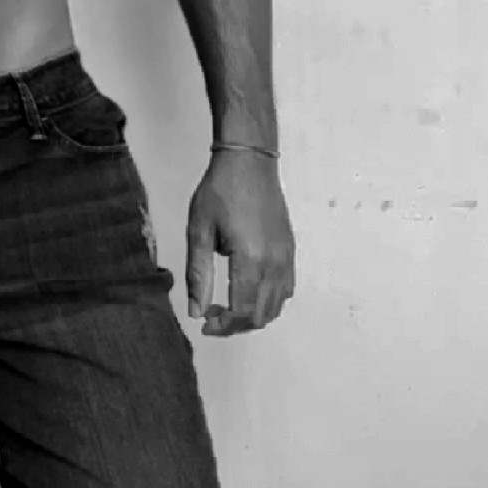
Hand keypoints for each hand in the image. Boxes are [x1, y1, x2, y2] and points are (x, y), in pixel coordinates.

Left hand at [186, 148, 295, 334]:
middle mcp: (275, 263)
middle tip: (211, 314)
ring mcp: (287, 258)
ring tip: (227, 304)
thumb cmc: (219, 191)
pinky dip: (269, 300)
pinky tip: (248, 289)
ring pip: (277, 306)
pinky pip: (286, 289)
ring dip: (253, 314)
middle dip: (236, 324)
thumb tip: (196, 312)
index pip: (242, 311)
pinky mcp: (291, 250)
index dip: (223, 325)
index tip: (205, 323)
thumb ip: (199, 274)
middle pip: (261, 315)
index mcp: (251, 259)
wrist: (249, 162)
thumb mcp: (199, 230)